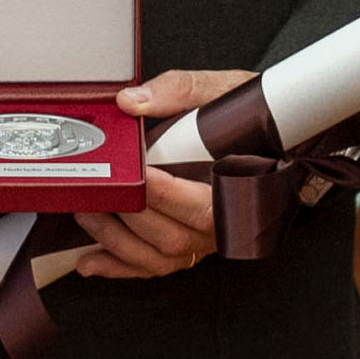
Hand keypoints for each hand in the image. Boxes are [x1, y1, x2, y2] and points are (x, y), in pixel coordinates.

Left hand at [71, 69, 254, 279]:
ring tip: (88, 214)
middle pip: (173, 237)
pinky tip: (90, 260)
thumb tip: (132, 101)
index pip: (200, 205)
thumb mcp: (222, 91)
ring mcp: (202, 239)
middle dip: (129, 216)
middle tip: (99, 191)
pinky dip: (118, 267)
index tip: (138, 175)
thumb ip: (179, 91)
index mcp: (238, 189)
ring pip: (159, 258)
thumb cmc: (251, 116)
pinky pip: (151, 266)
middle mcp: (221, 223)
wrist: (271, 136)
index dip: (165, 194)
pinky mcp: (185, 246)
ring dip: (117, 241)